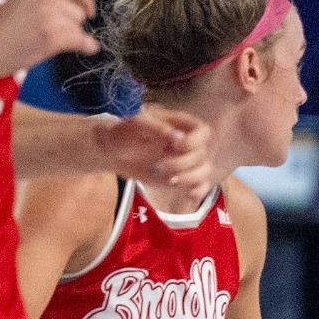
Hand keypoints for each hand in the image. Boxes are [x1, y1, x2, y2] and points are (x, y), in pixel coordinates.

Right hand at [0, 0, 97, 75]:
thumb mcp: (22, 1)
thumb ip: (47, 0)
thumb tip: (76, 8)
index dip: (86, 0)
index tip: (88, 12)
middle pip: (80, 10)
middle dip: (74, 23)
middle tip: (53, 33)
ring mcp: (50, 15)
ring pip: (80, 27)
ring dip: (72, 37)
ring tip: (48, 42)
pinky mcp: (53, 36)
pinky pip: (83, 41)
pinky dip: (86, 47)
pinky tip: (84, 50)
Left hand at [97, 108, 215, 189]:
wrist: (114, 151)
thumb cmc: (125, 133)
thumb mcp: (135, 124)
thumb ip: (155, 127)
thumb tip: (175, 136)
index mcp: (182, 125)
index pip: (203, 132)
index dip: (194, 141)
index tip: (175, 146)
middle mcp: (189, 144)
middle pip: (202, 154)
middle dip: (183, 163)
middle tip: (159, 167)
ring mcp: (187, 162)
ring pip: (204, 171)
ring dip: (189, 178)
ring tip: (169, 180)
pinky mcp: (182, 179)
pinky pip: (201, 187)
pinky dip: (197, 192)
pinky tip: (186, 194)